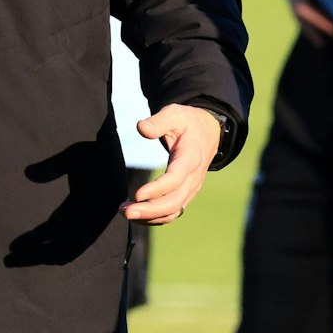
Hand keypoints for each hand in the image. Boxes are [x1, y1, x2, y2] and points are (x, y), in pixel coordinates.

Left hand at [122, 104, 220, 224]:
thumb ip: (158, 121)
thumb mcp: (175, 114)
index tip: (137, 194)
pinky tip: (136, 214)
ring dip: (149, 216)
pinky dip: (154, 218)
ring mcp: (191, 189)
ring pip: (173, 211)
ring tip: (125, 212)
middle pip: (174, 202)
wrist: (208, 132)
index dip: (157, 189)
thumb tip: (141, 128)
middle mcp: (193, 177)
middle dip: (149, 210)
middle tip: (125, 211)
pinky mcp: (186, 194)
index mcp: (191, 157)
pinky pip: (172, 212)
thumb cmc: (188, 122)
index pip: (175, 179)